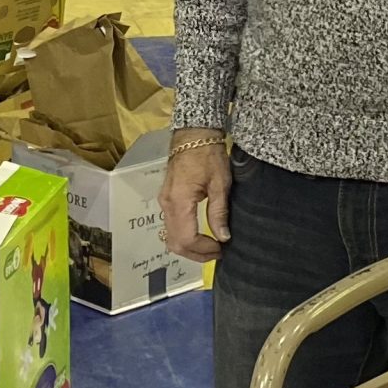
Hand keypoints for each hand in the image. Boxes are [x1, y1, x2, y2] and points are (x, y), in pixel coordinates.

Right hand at [159, 137, 230, 261]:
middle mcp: (167, 204)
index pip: (187, 238)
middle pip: (175, 242)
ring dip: (190, 247)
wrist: (193, 135)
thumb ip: (219, 212)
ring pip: (171, 236)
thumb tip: (223, 237)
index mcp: (179, 201)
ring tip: (211, 246)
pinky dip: (184, 236)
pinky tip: (201, 235)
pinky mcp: (167, 199)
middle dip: (196, 253)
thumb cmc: (208, 155)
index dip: (204, 250)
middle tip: (217, 252)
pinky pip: (171, 226)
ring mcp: (164, 202)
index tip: (221, 249)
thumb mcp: (220, 183)